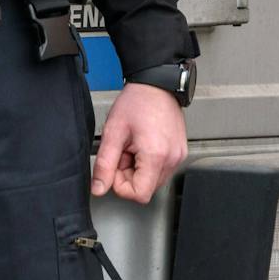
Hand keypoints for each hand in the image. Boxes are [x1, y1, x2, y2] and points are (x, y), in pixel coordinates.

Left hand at [91, 82, 186, 203]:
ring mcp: (178, 157)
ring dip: (138, 168)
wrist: (156, 85)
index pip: (139, 194)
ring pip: (153, 180)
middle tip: (123, 150)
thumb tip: (99, 188)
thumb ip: (104, 164)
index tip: (114, 166)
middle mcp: (172, 160)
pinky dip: (148, 162)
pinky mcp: (179, 153)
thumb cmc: (136, 103)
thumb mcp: (113, 132)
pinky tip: (142, 144)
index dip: (121, 185)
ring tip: (133, 145)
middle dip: (128, 174)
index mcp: (156, 156)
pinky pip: (161, 169)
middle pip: (146, 188)